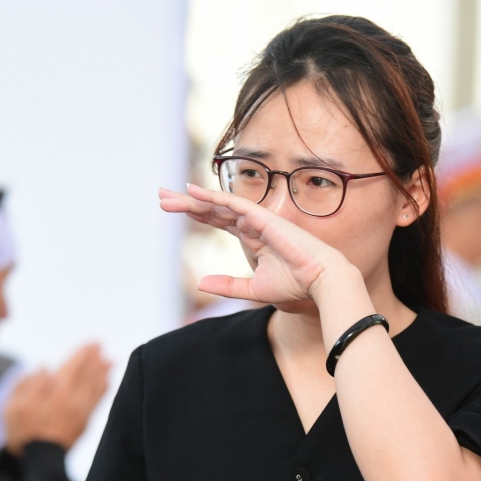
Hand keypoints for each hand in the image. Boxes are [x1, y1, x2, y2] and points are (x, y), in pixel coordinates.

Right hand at [3, 344, 110, 452]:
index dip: (82, 354)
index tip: (91, 342)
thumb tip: (44, 367)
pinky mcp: (84, 424)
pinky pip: (98, 402)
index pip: (73, 368)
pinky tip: (108, 382)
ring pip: (95, 387)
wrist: (39, 462)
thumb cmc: (22, 432)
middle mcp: (73, 400)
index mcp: (56, 393)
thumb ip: (29, 384)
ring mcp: (81, 413)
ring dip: (103, 371)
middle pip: (87, 374)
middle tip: (101, 344)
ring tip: (110, 360)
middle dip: (95, 359)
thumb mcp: (15, 406)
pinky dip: (104, 390)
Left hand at [158, 184, 350, 303]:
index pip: (217, 220)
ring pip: (218, 205)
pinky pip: (233, 203)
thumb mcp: (252, 288)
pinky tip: (193, 192)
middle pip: (212, 209)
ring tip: (166, 197)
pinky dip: (213, 197)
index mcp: (251, 237)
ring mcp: (257, 219)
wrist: (319, 282)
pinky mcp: (262, 217)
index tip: (172, 209)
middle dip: (186, 203)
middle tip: (161, 197)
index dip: (196, 213)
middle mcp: (251, 224)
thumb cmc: (294, 285)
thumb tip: (200, 283)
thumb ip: (227, 285)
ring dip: (191, 201)